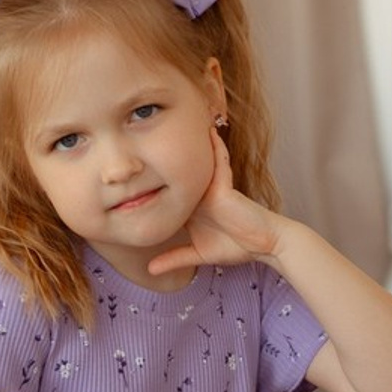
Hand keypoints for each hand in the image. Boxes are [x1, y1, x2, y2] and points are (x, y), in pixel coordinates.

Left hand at [148, 129, 284, 276]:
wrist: (263, 245)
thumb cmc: (236, 247)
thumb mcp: (198, 254)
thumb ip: (175, 259)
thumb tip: (150, 270)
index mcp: (192, 207)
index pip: (168, 191)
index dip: (150, 182)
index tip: (129, 174)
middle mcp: (199, 194)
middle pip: (176, 173)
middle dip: (164, 156)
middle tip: (142, 136)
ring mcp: (212, 187)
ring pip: (196, 163)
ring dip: (189, 144)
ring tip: (173, 121)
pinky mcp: (224, 185)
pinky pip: (218, 161)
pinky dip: (214, 146)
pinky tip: (207, 129)